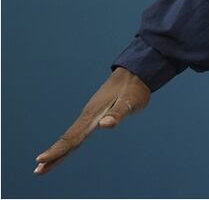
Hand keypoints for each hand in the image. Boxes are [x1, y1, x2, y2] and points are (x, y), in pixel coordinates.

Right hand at [34, 67, 150, 174]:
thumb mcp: (129, 102)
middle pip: (67, 139)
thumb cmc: (134, 89)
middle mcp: (88, 116)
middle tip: (37, 171)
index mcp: (93, 116)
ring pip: (71, 136)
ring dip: (58, 150)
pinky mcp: (95, 115)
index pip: (72, 137)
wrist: (134, 73)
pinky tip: (66, 148)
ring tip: (44, 165)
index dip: (58, 150)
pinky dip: (69, 142)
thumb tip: (104, 125)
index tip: (41, 160)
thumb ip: (118, 113)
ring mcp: (90, 116)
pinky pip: (78, 132)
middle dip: (53, 155)